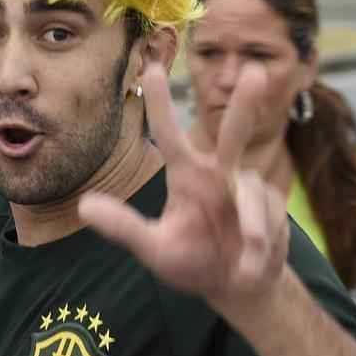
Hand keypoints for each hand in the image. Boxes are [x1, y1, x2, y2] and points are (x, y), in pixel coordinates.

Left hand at [79, 62, 289, 306]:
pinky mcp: (271, 204)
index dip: (160, 102)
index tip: (151, 67)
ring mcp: (247, 187)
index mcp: (187, 175)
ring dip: (253, 224)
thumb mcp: (154, 249)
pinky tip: (252, 264)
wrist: (236, 288)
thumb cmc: (191, 262)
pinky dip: (260, 244)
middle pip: (233, 131)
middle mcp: (218, 173)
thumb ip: (124, 228)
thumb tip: (84, 207)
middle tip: (254, 72)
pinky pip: (268, 216)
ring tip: (249, 256)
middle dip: (245, 103)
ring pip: (252, 187)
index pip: (170, 133)